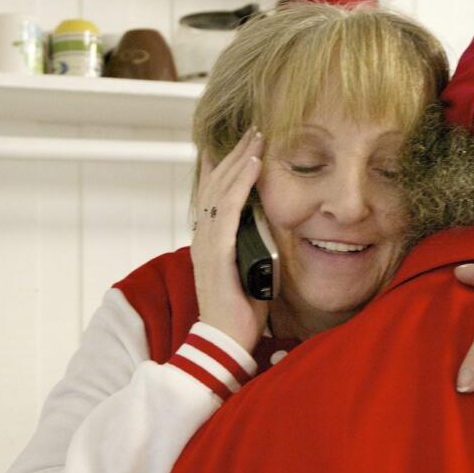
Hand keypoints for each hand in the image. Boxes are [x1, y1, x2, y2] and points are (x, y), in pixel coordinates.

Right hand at [192, 128, 267, 352]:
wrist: (224, 341)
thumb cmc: (239, 313)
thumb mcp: (250, 271)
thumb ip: (254, 247)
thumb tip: (270, 230)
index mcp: (209, 240)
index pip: (213, 192)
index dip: (225, 165)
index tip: (242, 144)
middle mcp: (203, 237)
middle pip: (216, 183)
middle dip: (235, 154)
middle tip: (253, 130)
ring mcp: (207, 243)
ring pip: (221, 189)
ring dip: (240, 160)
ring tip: (257, 138)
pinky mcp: (217, 252)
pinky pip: (228, 209)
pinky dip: (240, 183)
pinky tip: (253, 165)